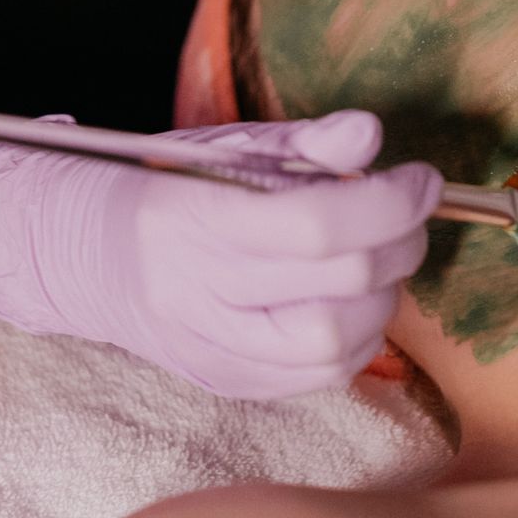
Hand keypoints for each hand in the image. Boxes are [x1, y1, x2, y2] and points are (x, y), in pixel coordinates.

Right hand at [0, 109, 438, 399]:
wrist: (97, 257)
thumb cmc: (171, 188)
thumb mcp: (229, 147)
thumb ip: (303, 141)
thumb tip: (369, 134)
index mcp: (198, 221)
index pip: (314, 224)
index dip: (387, 202)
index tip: (420, 179)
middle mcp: (202, 294)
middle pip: (337, 283)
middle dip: (398, 242)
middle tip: (407, 213)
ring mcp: (216, 349)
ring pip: (335, 343)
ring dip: (383, 297)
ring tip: (378, 258)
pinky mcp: (232, 383)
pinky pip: (320, 377)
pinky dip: (358, 338)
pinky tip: (353, 300)